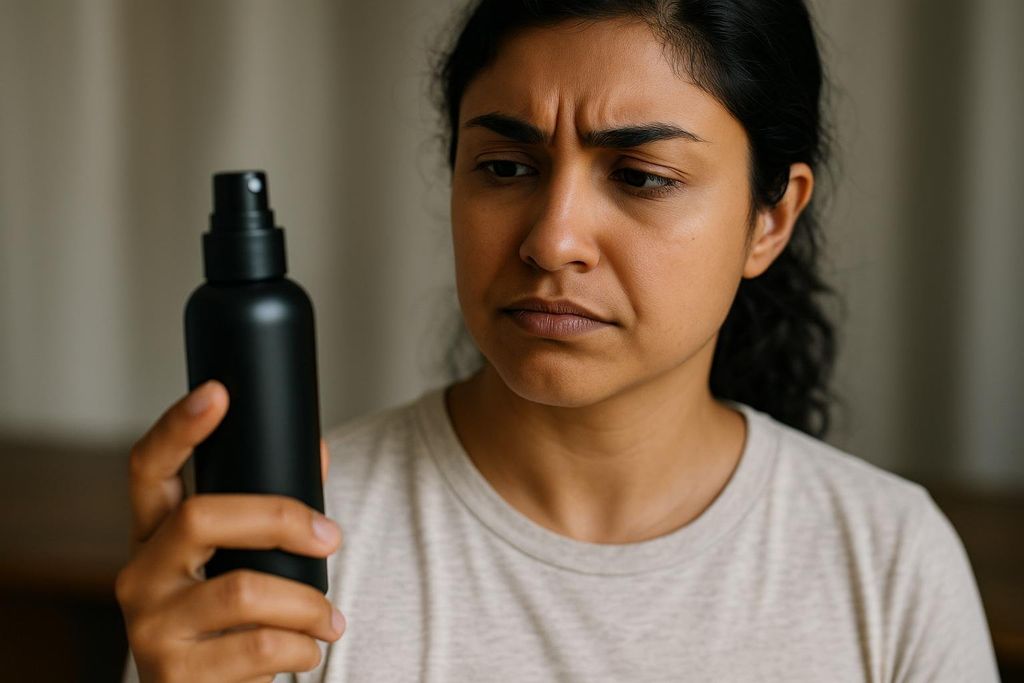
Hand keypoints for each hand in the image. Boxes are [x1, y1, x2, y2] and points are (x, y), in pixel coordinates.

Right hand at [115, 380, 344, 682]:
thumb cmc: (232, 622)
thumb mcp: (243, 563)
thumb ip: (271, 514)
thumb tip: (318, 452)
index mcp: (154, 535)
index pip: (149, 468)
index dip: (179, 427)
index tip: (218, 392)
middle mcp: (139, 575)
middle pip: (200, 516)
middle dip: (280, 519)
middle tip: (330, 536)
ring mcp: (150, 627)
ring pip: (243, 591)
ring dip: (308, 604)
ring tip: (331, 619)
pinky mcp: (175, 675)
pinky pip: (258, 647)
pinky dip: (301, 647)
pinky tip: (307, 650)